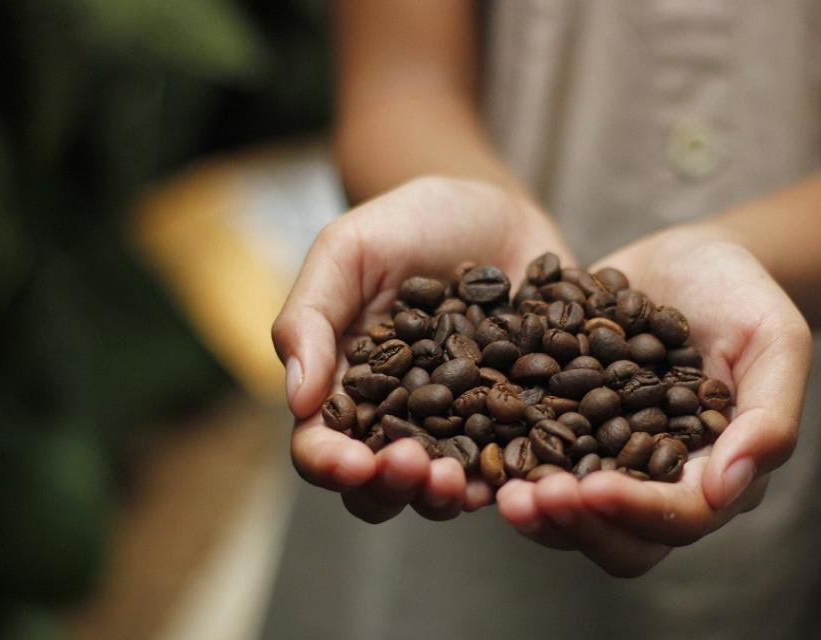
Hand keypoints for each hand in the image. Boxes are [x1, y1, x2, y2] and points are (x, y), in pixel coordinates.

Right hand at [272, 176, 574, 523]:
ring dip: (450, 496)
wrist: (494, 209)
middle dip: (393, 488)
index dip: (329, 464)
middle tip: (415, 467)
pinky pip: (516, 463)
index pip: (322, 445)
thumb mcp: (348, 251)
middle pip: (382, 484)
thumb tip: (297, 401)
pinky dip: (516, 479)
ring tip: (464, 482)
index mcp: (345, 390)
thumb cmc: (408, 224)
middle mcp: (399, 421)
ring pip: (446, 489)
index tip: (351, 463)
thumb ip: (312, 317)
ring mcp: (460, 428)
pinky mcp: (518, 421)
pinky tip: (522, 476)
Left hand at [497, 227, 811, 575]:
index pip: (681, 516)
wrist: (689, 258)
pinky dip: (508, 464)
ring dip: (535, 509)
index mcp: (718, 472)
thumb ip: (770, 414)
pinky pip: (535, 464)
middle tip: (526, 499)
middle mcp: (661, 481)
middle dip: (574, 524)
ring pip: (573, 515)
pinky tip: (474, 445)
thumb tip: (728, 489)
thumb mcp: (775, 338)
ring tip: (496, 489)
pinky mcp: (568, 432)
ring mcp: (610, 461)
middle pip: (622, 539)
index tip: (591, 490)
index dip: (637, 512)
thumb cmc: (742, 294)